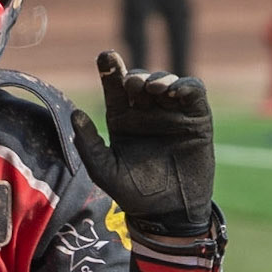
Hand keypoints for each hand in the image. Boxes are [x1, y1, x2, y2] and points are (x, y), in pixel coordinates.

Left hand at [70, 52, 214, 236]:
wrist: (169, 213)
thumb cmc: (135, 194)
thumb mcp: (105, 172)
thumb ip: (89, 145)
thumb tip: (75, 114)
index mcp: (122, 119)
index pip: (115, 88)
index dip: (110, 70)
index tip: (106, 58)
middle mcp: (146, 112)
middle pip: (140, 80)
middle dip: (136, 77)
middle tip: (134, 85)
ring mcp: (172, 112)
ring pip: (166, 81)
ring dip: (159, 78)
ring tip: (154, 88)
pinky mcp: (196, 117)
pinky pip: (193, 91)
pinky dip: (186, 85)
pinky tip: (176, 91)